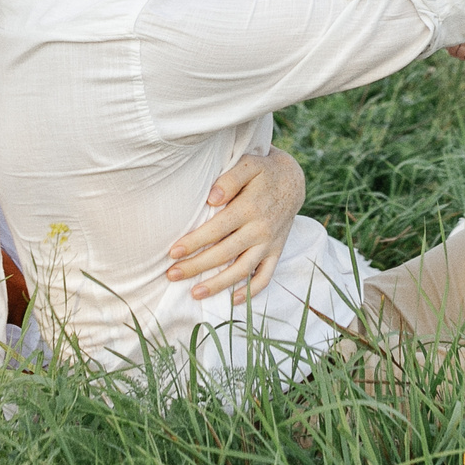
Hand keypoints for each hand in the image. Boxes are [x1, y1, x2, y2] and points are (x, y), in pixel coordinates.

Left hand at [166, 148, 306, 299]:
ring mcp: (269, 243)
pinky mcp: (276, 252)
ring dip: (218, 284)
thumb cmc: (263, 171)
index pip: (217, 229)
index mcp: (250, 208)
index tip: (173, 252)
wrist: (293, 180)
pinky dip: (250, 291)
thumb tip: (212, 199)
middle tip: (172, 275)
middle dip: (196, 266)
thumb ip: (230, 179)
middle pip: (225, 253)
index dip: (194, 242)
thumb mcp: (250, 164)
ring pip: (242, 270)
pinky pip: (265, 276)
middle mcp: (260, 229)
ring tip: (194, 293)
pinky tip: (231, 300)